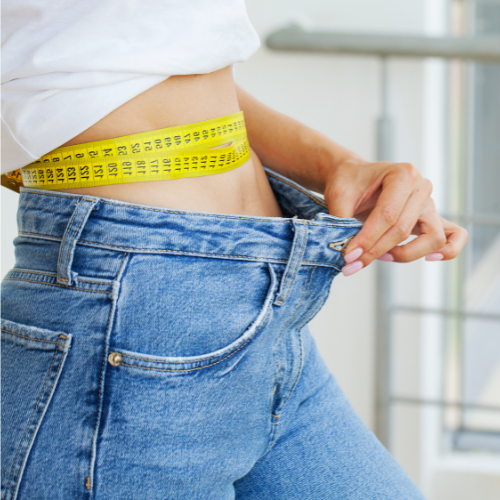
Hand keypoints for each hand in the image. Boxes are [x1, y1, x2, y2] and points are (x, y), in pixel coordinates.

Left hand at [323, 159, 467, 275]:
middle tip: (352, 264)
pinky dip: (447, 250)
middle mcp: (421, 186)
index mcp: (402, 174)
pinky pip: (454, 236)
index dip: (367, 239)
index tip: (348, 256)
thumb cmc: (349, 183)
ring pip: (432, 237)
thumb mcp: (338, 196)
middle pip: (403, 228)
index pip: (387, 214)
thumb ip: (341, 222)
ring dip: (405, 253)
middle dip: (376, 250)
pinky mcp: (432, 218)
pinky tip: (429, 259)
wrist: (355, 177)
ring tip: (381, 257)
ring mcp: (430, 203)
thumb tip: (344, 253)